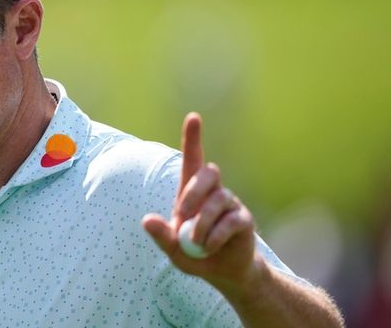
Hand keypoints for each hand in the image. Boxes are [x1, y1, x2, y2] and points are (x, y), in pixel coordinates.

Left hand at [142, 112, 259, 288]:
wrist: (224, 273)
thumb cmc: (195, 255)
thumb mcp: (173, 249)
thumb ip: (161, 235)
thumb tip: (147, 220)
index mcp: (192, 192)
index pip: (194, 159)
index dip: (193, 138)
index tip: (193, 117)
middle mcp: (213, 192)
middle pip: (208, 173)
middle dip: (193, 192)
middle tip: (182, 215)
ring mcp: (231, 204)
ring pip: (218, 200)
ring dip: (202, 223)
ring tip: (196, 243)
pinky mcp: (244, 219)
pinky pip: (230, 221)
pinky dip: (215, 236)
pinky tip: (209, 247)